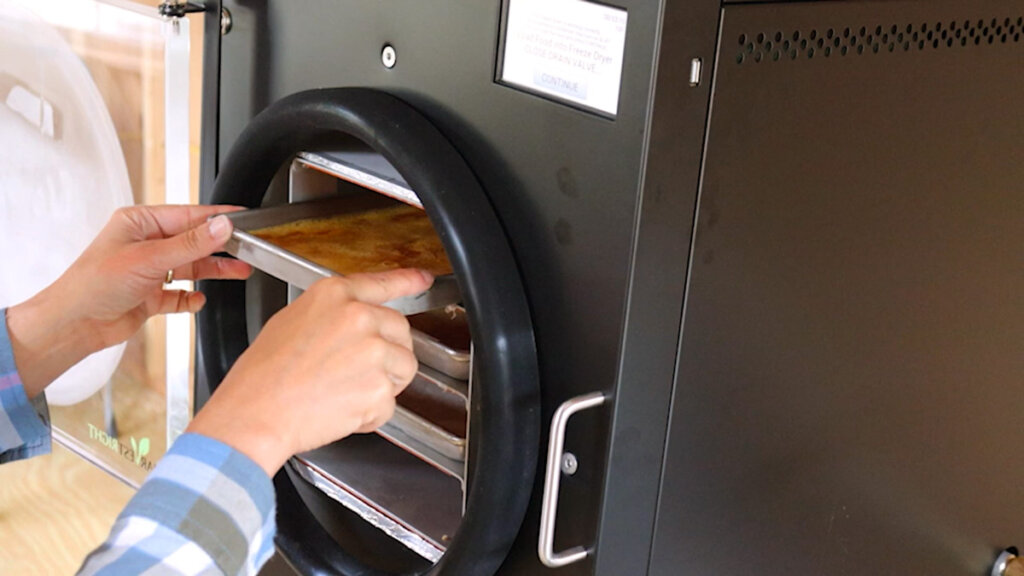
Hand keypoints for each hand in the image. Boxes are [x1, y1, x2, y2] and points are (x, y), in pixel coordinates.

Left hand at [6, 205, 251, 397]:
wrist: (73, 325)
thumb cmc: (93, 284)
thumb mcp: (148, 258)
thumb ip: (190, 244)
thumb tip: (221, 226)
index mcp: (139, 224)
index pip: (187, 216)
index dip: (216, 218)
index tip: (242, 220)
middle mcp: (144, 245)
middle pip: (192, 241)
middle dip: (219, 247)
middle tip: (246, 249)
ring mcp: (147, 271)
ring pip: (190, 267)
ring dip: (212, 271)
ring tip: (238, 271)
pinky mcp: (148, 296)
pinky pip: (178, 295)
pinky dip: (190, 298)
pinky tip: (197, 299)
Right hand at [187, 268, 433, 475]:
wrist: (255, 414)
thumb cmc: (263, 375)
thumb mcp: (290, 322)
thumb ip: (330, 314)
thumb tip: (349, 320)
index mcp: (334, 295)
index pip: (382, 283)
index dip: (408, 282)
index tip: (423, 280)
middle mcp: (359, 317)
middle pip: (400, 331)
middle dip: (387, 353)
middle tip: (353, 371)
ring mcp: (373, 351)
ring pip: (403, 368)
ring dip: (382, 384)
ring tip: (343, 391)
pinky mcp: (379, 388)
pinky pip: (389, 404)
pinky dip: (370, 415)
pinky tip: (340, 411)